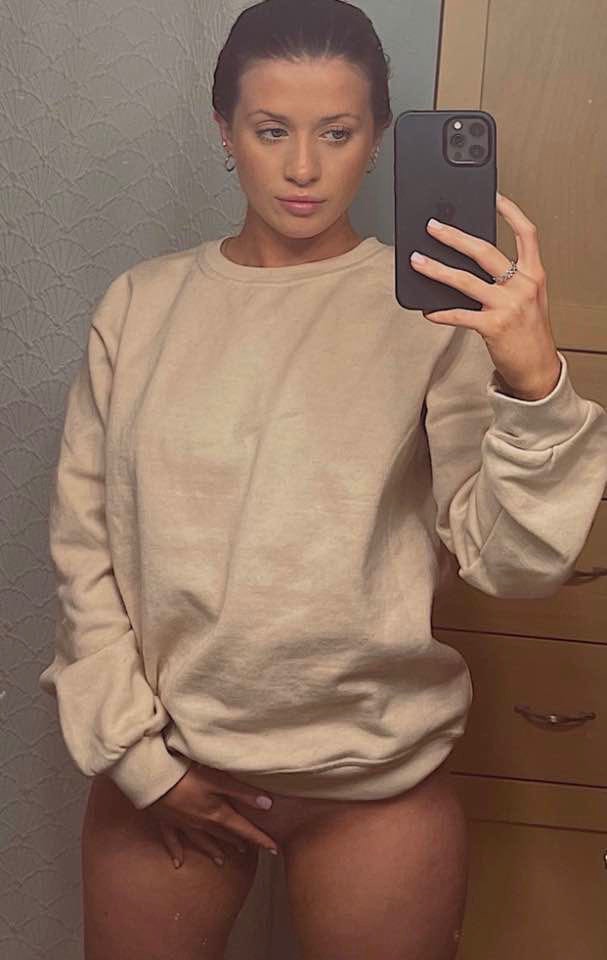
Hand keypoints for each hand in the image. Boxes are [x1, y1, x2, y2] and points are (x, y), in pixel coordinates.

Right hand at [146, 763, 279, 868]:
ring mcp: (183, 825)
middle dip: (238, 842)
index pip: (244, 829)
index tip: (274, 849)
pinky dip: (176, 852)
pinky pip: (173, 841)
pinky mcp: (166, 822)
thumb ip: (243, 793)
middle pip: (224, 835)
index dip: (259, 838)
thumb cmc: (187, 777)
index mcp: (217, 814)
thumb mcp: (219, 780)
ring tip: (221, 860)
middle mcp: (202, 824)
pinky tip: (178, 863)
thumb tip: (268, 804)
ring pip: (202, 841)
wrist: (153, 781)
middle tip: (248, 851)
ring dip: (213, 850)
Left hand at [411, 192, 561, 400]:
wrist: (538, 369)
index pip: (526, 233)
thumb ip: (508, 280)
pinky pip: (459, 315)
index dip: (510, 212)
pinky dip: (440, 312)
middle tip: (433, 227)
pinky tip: (428, 310)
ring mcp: (508, 305)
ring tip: (418, 261)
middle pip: (485, 251)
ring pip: (465, 280)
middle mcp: (522, 286)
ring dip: (437, 269)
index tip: (493, 196)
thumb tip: (470, 264)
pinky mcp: (493, 326)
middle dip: (455, 236)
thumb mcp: (528, 299)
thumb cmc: (530, 334)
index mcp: (533, 274)